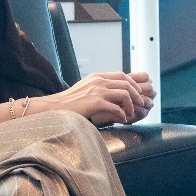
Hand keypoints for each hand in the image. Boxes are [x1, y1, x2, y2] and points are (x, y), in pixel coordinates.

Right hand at [36, 71, 155, 125]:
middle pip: (127, 83)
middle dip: (137, 94)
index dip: (134, 84)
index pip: (123, 75)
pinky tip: (123, 119)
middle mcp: (99, 81)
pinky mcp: (95, 102)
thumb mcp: (86, 89)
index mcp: (98, 76)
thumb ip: (100, 87)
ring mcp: (97, 90)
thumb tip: (114, 93)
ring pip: (125, 94)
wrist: (54, 107)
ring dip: (131, 105)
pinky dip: (122, 114)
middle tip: (141, 104)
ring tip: (132, 113)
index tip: (138, 94)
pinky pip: (116, 107)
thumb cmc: (70, 102)